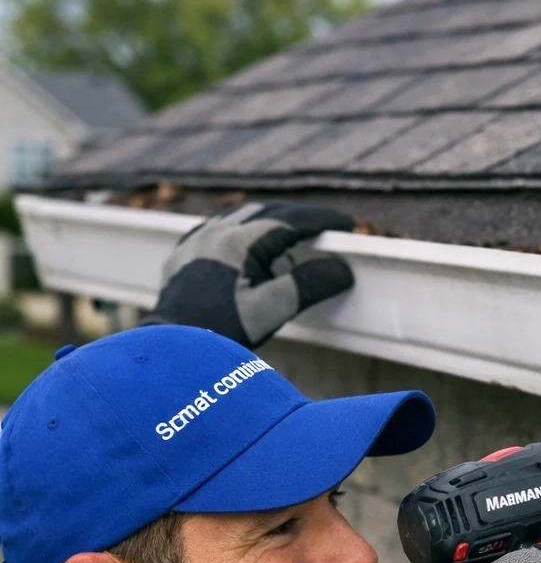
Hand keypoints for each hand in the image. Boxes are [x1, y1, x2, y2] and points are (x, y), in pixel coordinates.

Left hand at [143, 201, 355, 346]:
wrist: (172, 349)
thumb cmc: (221, 331)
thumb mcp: (272, 310)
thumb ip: (309, 285)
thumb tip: (341, 270)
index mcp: (238, 241)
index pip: (290, 220)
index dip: (321, 220)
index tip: (345, 223)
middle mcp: (214, 233)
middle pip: (266, 213)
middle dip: (298, 218)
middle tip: (324, 231)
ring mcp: (195, 241)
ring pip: (238, 217)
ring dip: (268, 221)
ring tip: (290, 237)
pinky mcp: (182, 255)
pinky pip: (215, 230)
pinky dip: (239, 231)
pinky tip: (246, 244)